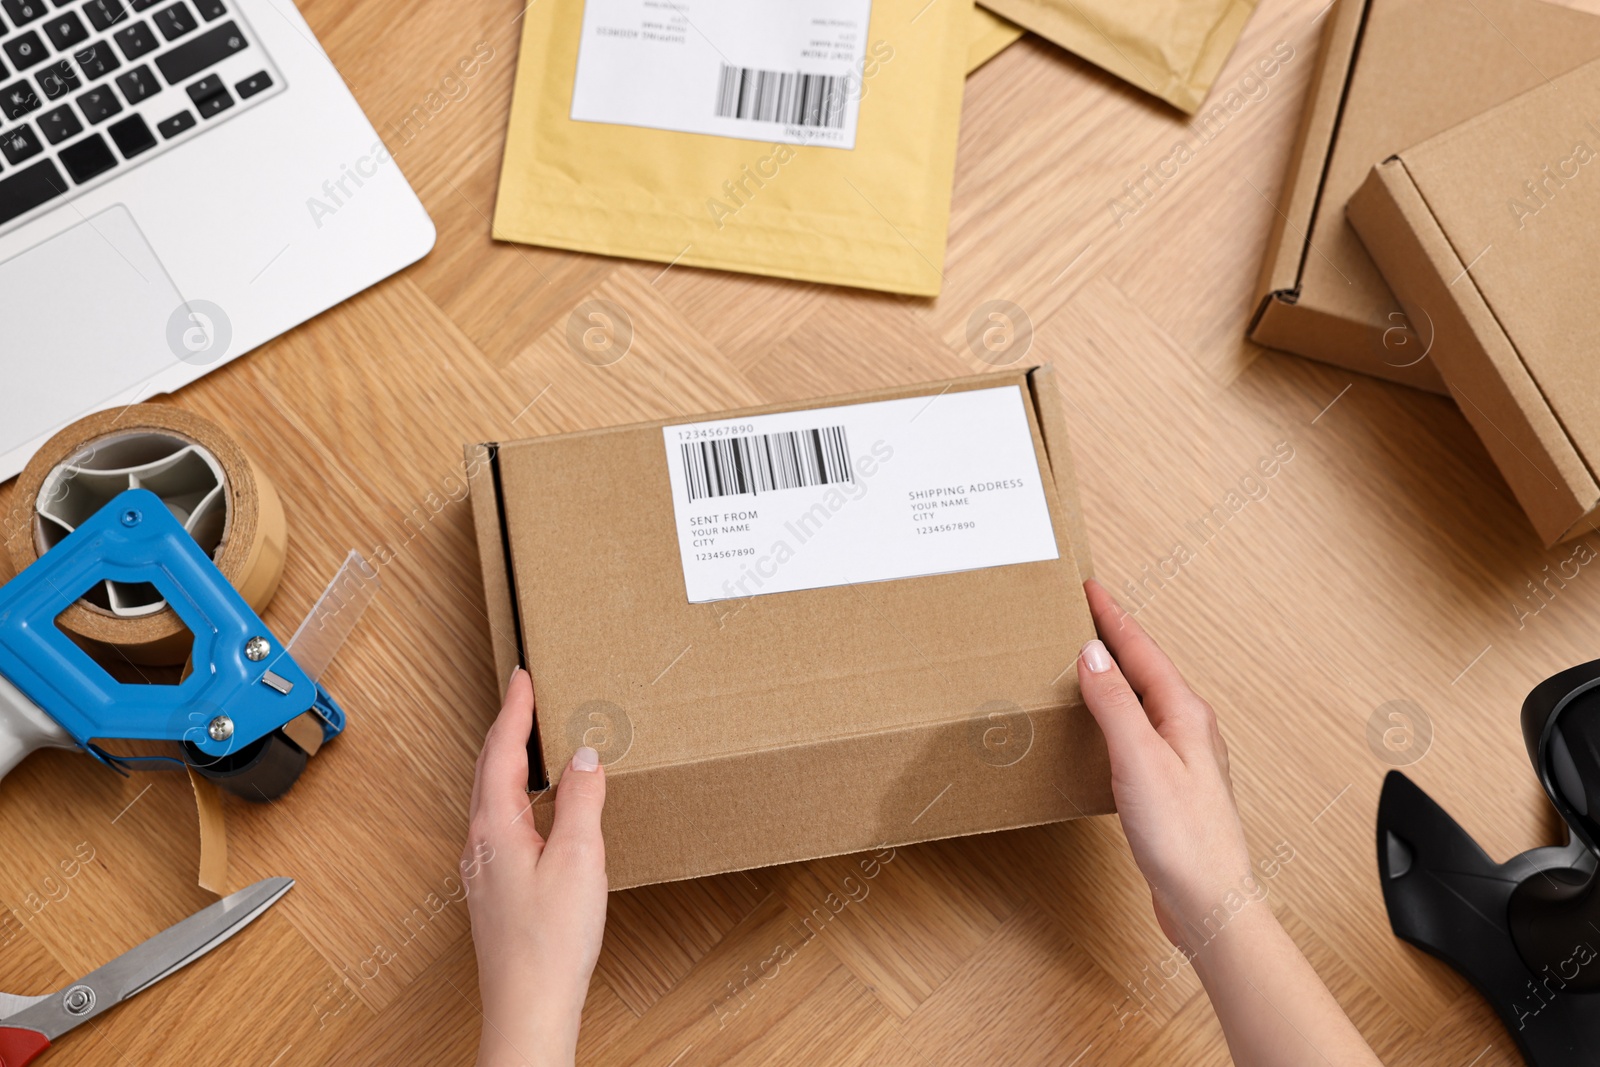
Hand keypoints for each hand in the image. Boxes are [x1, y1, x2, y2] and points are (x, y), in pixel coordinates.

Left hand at [465, 667, 607, 1066]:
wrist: (529, 1009)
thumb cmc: (550, 943)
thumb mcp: (580, 860)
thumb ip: (583, 801)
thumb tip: (586, 756)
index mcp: (495, 828)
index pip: (501, 752)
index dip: (513, 711)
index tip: (522, 676)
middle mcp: (480, 845)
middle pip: (488, 772)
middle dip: (506, 731)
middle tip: (524, 699)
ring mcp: (484, 870)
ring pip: (491, 799)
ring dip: (510, 764)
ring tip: (532, 743)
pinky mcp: (496, 891)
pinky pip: (500, 825)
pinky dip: (516, 797)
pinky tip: (538, 811)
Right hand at [1076, 579, 1253, 947]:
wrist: (1209, 901)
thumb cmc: (1184, 837)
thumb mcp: (1140, 760)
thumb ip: (1114, 704)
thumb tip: (1092, 653)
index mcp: (1184, 713)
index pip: (1141, 649)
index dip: (1112, 616)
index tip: (1088, 588)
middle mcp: (1187, 728)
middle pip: (1144, 668)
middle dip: (1113, 637)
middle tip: (1082, 611)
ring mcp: (1180, 757)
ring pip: (1141, 699)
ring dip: (1113, 675)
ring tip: (1085, 657)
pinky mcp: (1169, 784)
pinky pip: (1137, 730)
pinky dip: (1113, 713)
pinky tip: (1100, 725)